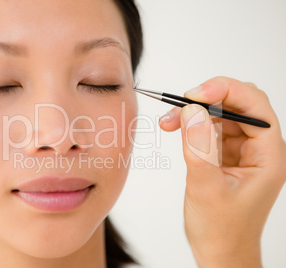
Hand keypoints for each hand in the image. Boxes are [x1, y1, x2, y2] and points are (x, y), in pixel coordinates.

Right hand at [159, 77, 285, 267]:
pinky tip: (174, 128)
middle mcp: (258, 149)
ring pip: (221, 113)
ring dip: (194, 111)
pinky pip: (209, 128)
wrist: (219, 251)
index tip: (195, 94)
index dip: (227, 91)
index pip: (255, 108)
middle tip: (180, 105)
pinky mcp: (224, 154)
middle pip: (239, 104)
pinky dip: (190, 124)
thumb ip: (199, 148)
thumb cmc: (221, 230)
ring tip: (169, 121)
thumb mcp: (207, 189)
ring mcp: (241, 151)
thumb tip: (191, 110)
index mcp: (268, 157)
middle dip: (208, 98)